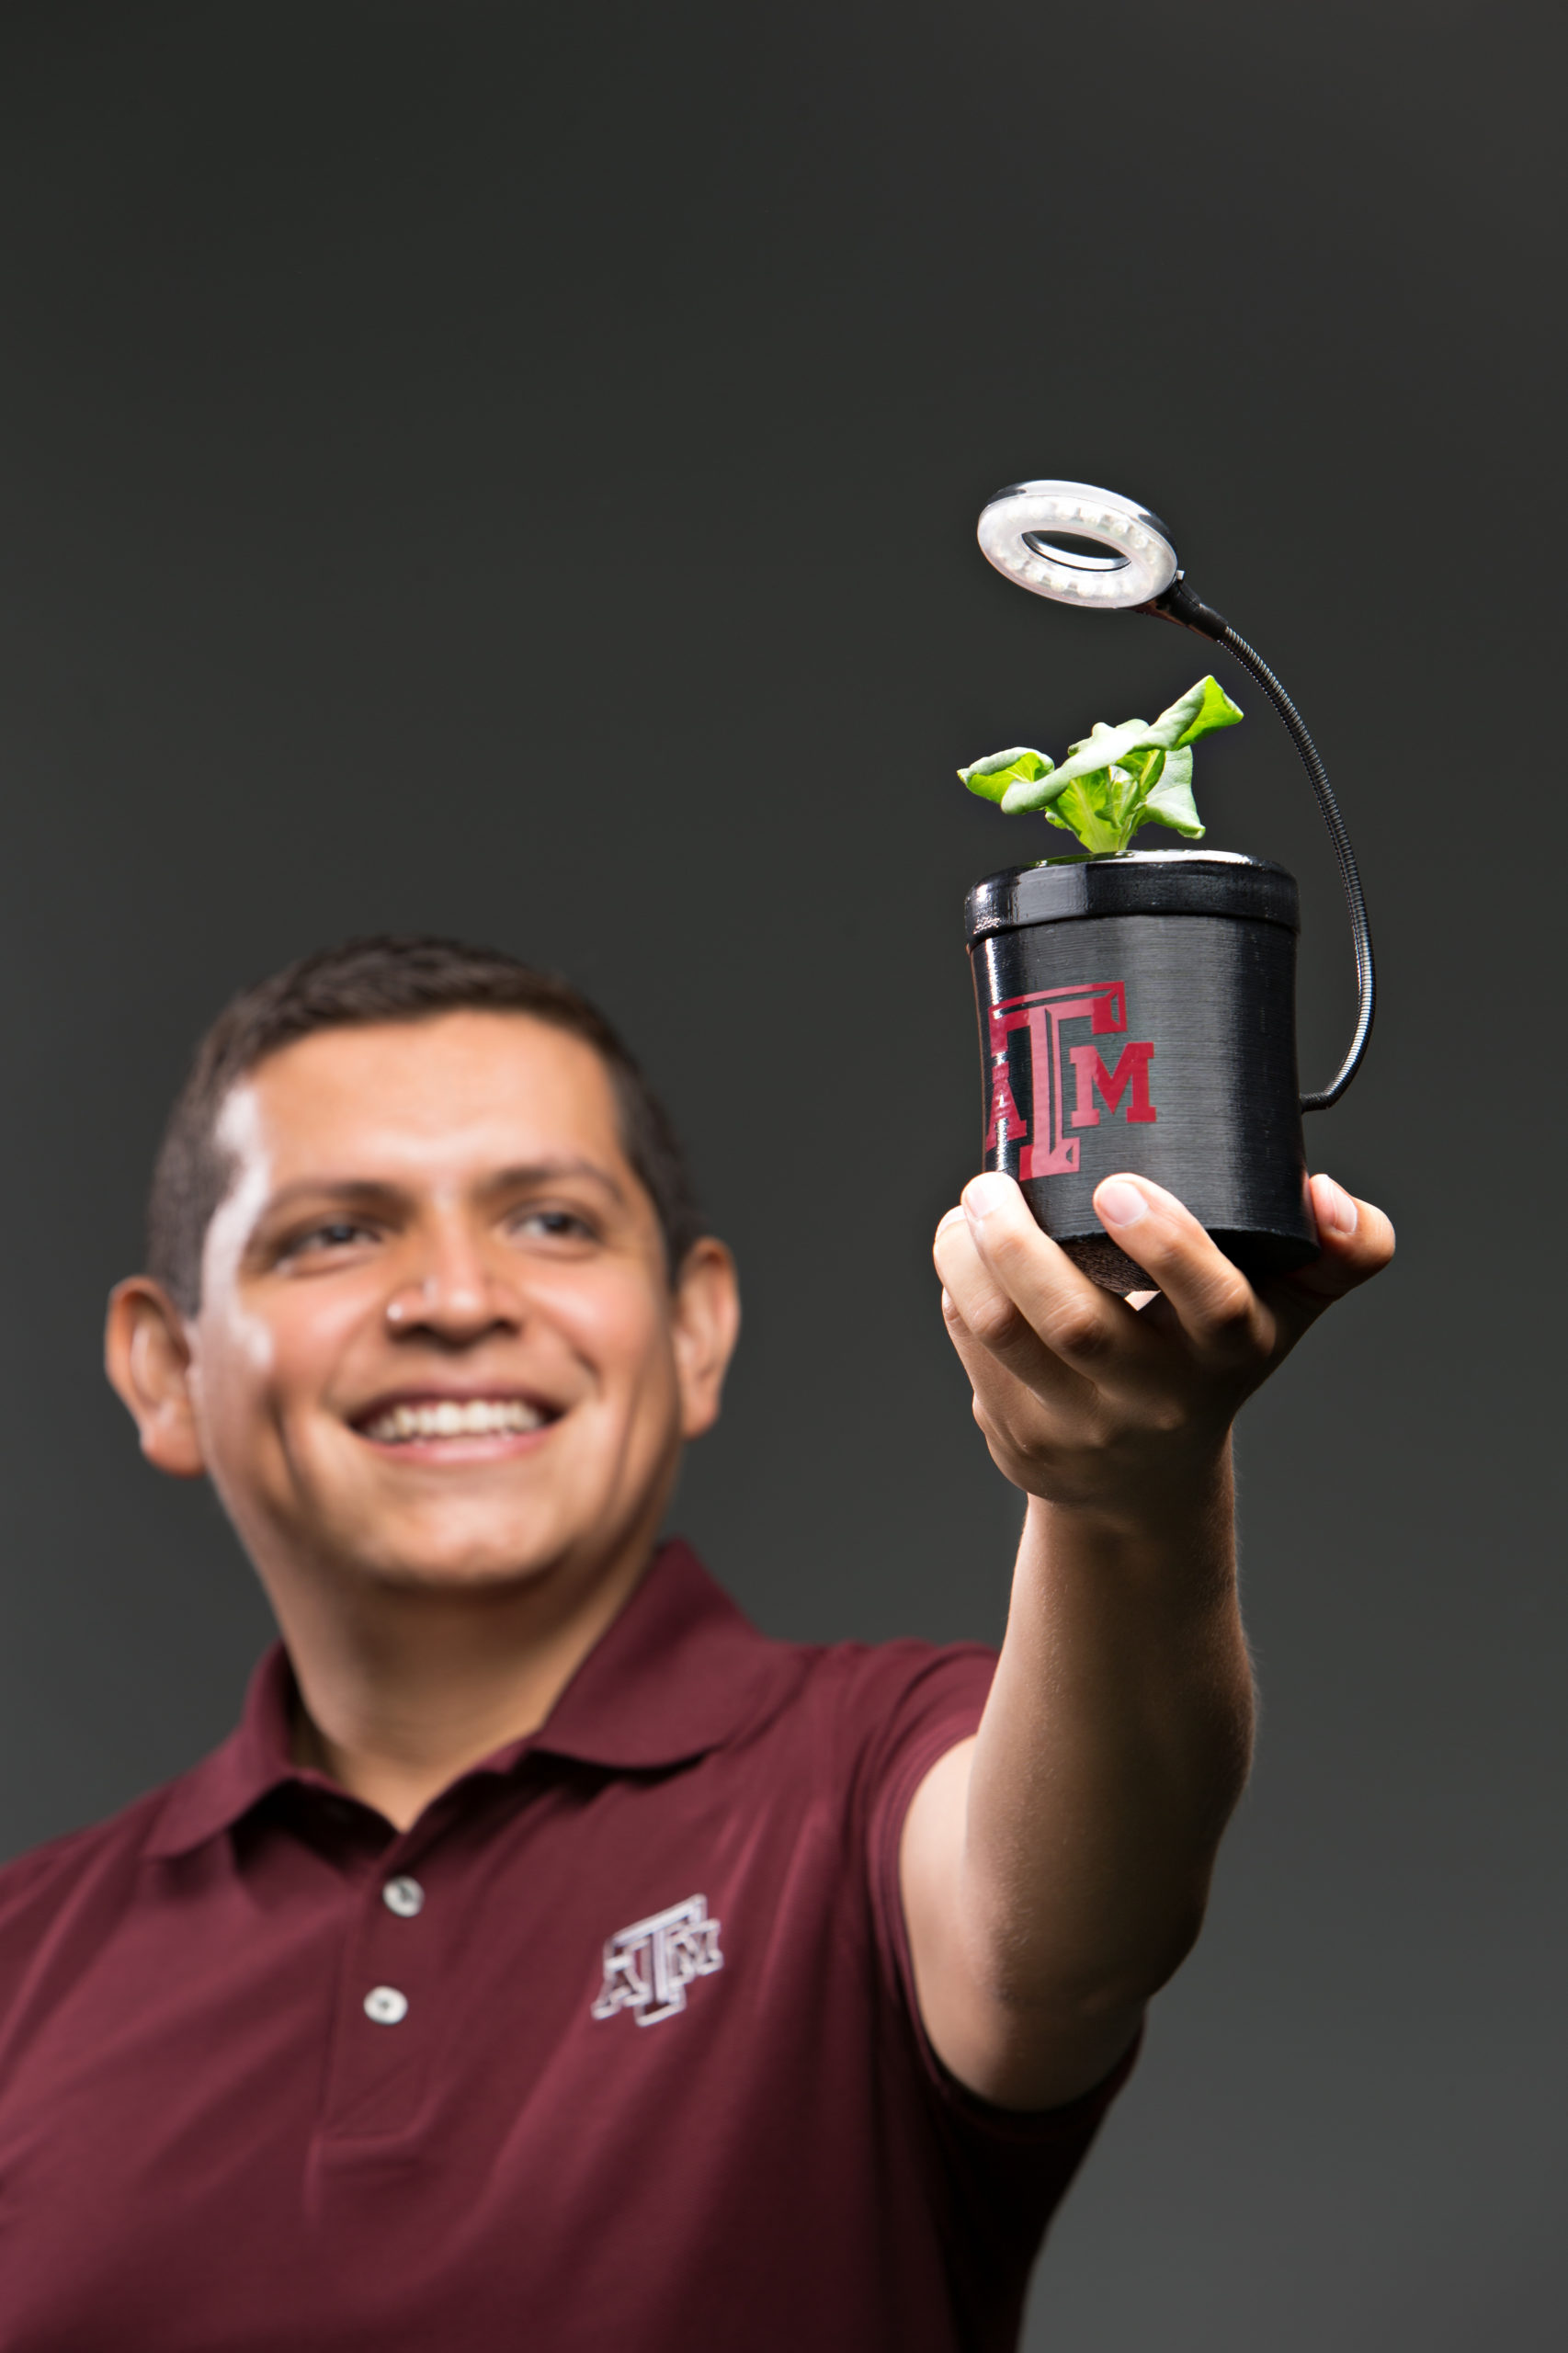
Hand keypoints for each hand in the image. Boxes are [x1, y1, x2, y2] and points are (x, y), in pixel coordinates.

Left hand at [933, 1171, 1394, 1524]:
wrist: (1147, 1482)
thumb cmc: (1212, 1360)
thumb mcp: (1285, 1310)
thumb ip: (1339, 1251)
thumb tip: (1327, 1197)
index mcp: (1227, 1352)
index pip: (1214, 1305)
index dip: (1170, 1244)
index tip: (1118, 1184)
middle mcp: (1157, 1399)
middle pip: (1078, 1324)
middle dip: (1022, 1243)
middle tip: (992, 1181)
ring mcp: (1083, 1427)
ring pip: (1005, 1334)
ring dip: (969, 1258)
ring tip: (969, 1206)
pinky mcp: (1021, 1440)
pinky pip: (973, 1349)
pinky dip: (959, 1287)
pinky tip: (962, 1251)